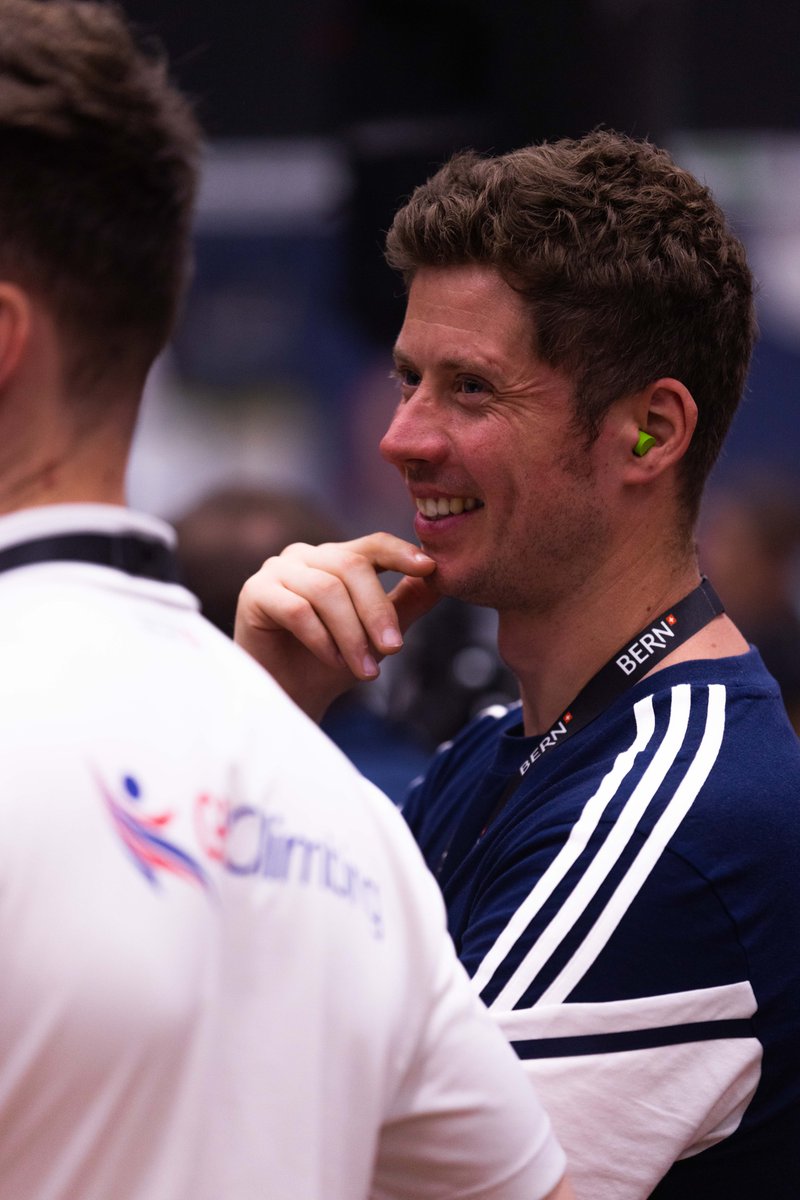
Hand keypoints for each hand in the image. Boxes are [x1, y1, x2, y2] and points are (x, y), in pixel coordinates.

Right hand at [234, 532, 439, 720]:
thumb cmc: (331, 662)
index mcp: (336, 558)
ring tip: (364, 670)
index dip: (401, 553)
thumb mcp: (377, 634)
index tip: (429, 568)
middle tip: (393, 651)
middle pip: (351, 567)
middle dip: (377, 611)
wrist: (288, 697)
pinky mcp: (255, 593)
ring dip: (351, 633)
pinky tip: (332, 661)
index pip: (372, 544)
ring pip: (326, 590)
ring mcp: (277, 570)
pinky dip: (321, 638)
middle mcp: (305, 556)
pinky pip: (296, 608)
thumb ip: (406, 602)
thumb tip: (441, 577)